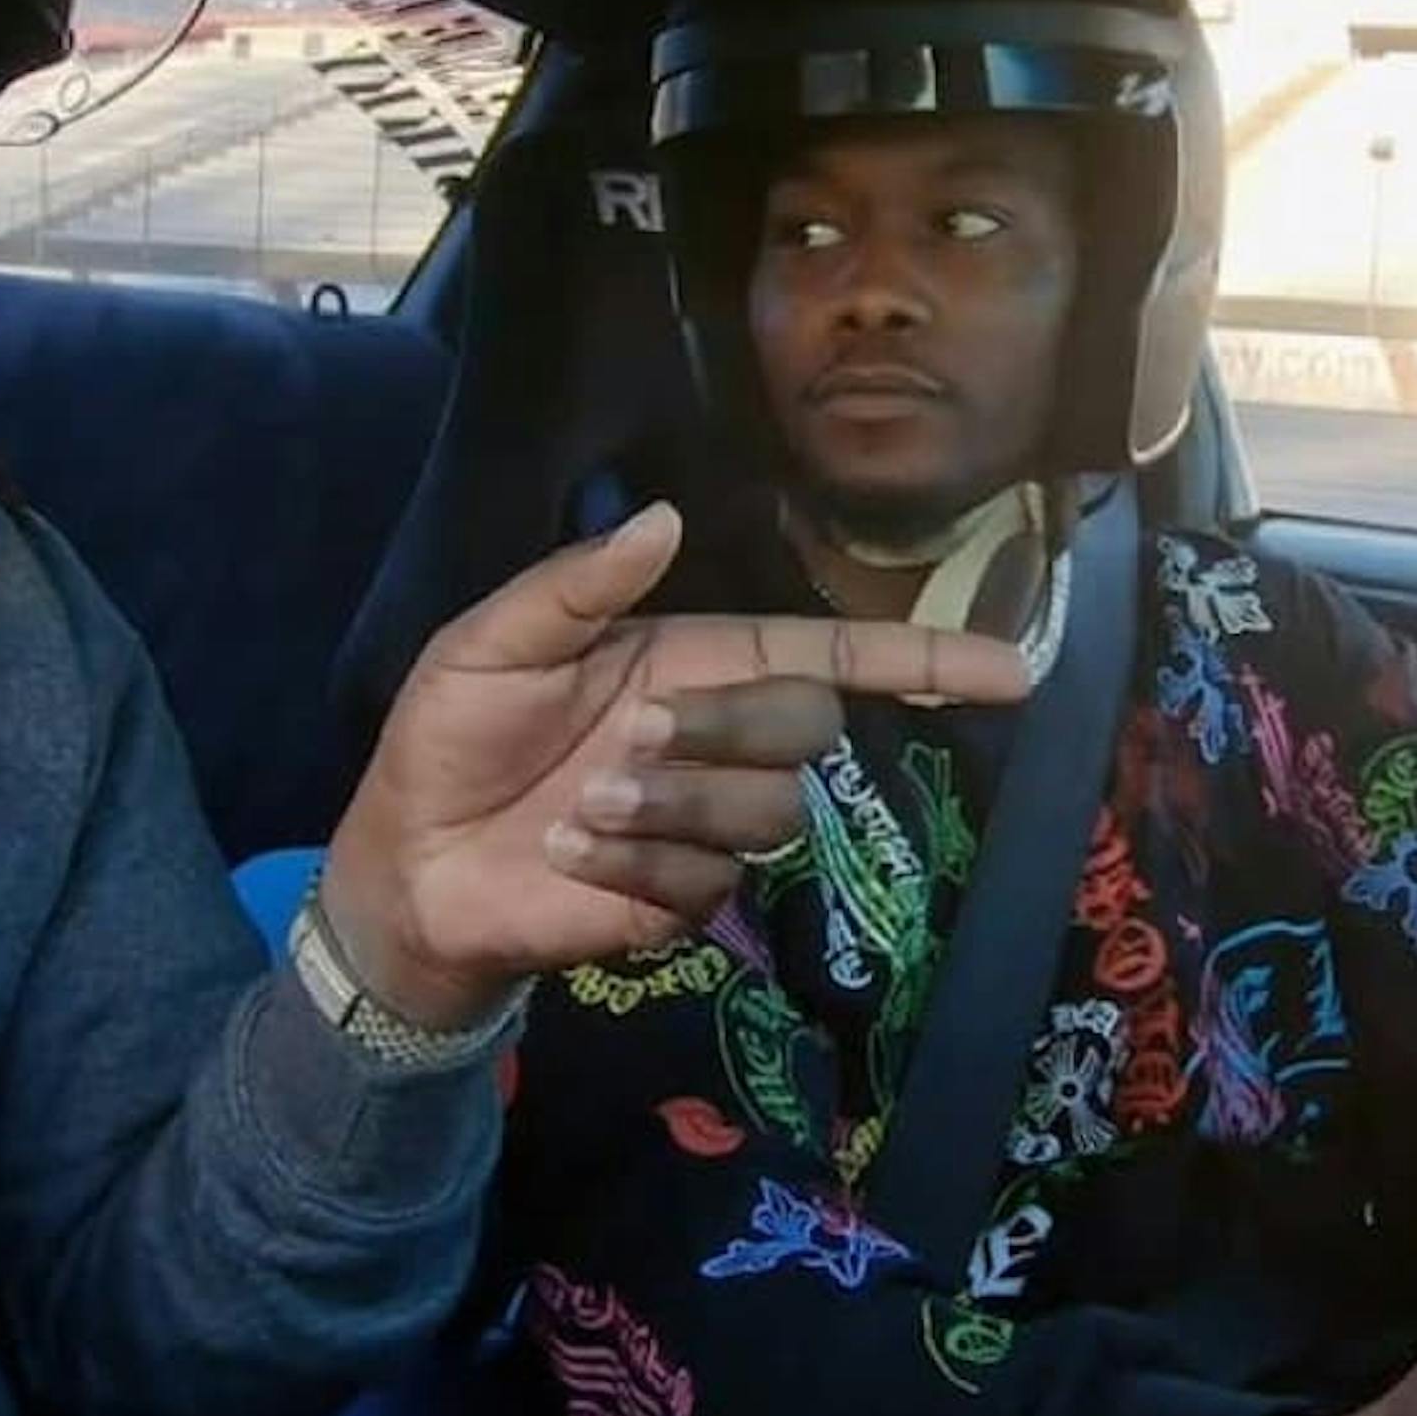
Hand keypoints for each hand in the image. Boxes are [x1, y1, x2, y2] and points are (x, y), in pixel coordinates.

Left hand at [315, 503, 1032, 1028]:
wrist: (406, 865)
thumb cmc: (449, 740)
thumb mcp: (492, 643)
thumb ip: (579, 585)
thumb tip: (666, 517)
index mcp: (691, 661)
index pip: (831, 654)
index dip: (921, 657)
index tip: (1011, 669)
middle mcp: (717, 738)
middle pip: (809, 726)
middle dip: (729, 730)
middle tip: (629, 742)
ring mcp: (707, 824)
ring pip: (769, 808)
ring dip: (674, 803)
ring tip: (582, 808)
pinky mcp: (683, 898)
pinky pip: (711, 878)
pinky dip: (637, 862)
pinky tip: (573, 855)